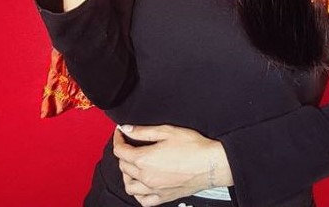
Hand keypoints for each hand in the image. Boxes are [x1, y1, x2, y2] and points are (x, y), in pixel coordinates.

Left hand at [113, 124, 232, 206]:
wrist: (210, 164)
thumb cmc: (192, 146)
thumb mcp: (166, 131)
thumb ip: (143, 131)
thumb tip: (127, 129)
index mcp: (144, 159)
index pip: (120, 151)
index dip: (118, 139)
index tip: (120, 133)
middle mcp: (146, 177)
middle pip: (123, 167)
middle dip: (123, 153)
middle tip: (129, 144)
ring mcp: (154, 189)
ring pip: (129, 186)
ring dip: (127, 174)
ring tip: (133, 164)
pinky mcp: (163, 197)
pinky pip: (143, 201)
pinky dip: (138, 193)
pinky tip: (142, 185)